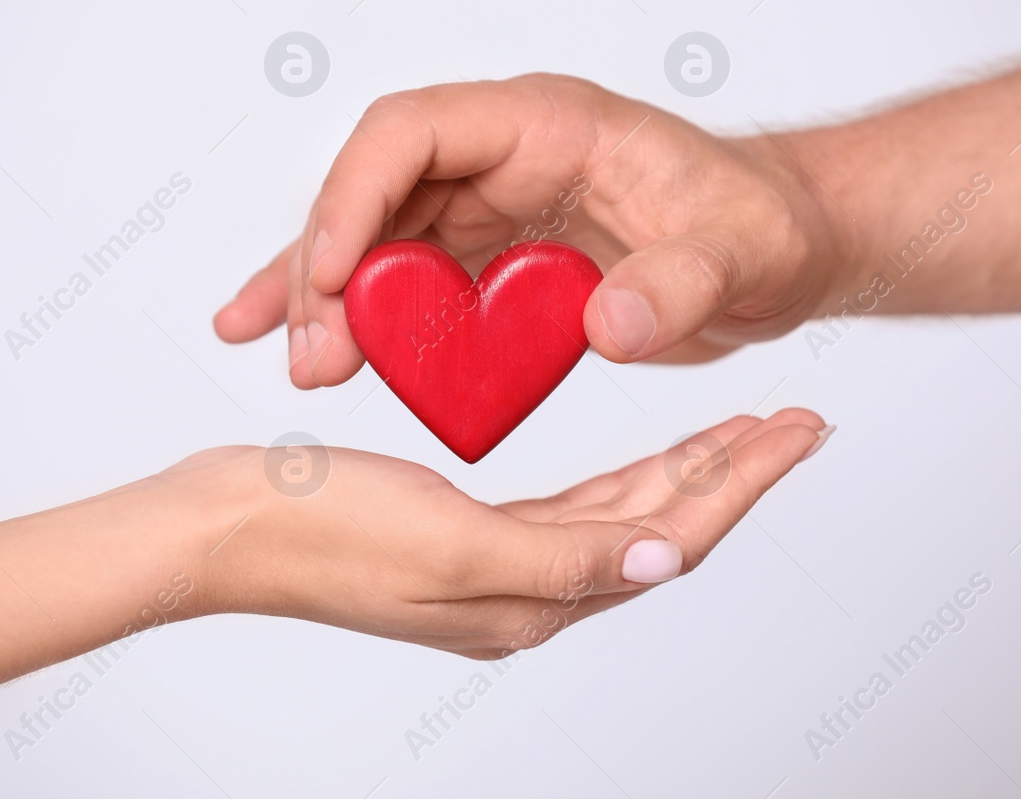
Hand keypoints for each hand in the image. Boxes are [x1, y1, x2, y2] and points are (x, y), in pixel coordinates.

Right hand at [169, 408, 828, 657]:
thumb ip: (560, 558)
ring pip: (620, 516)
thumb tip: (662, 558)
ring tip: (737, 429)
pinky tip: (635, 454)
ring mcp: (494, 567)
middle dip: (729, 475)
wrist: (221, 527)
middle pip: (657, 528)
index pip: (670, 538)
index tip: (799, 430)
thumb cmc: (318, 530)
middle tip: (792, 420)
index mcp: (531, 599)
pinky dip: (616, 476)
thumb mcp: (448, 543)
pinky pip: (568, 507)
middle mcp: (524, 593)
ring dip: (682, 472)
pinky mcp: (464, 534)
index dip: (740, 483)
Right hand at [212, 74, 848, 387]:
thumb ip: (683, 283)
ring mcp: (490, 209)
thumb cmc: (765, 225)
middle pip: (375, 192)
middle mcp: (502, 158)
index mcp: (547, 125)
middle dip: (328, 269)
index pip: (414, 131)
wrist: (780, 250)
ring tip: (304, 370)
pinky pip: (404, 282)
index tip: (334, 276)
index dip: (356, 194)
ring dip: (331, 301)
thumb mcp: (744, 254)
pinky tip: (299, 344)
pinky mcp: (490, 263)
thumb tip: (610, 323)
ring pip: (376, 240)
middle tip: (316, 359)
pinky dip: (354, 315)